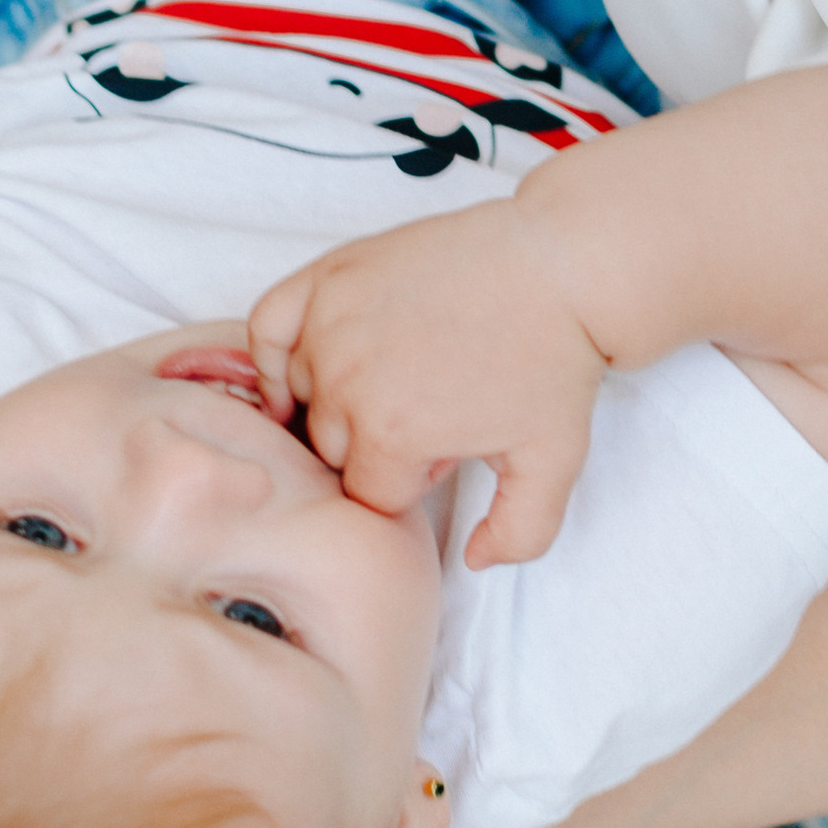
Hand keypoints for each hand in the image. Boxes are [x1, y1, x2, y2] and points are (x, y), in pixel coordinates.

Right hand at [248, 201, 606, 566]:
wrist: (559, 266)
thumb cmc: (554, 359)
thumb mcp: (553, 463)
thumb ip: (520, 534)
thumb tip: (472, 560)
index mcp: (394, 435)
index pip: (369, 495)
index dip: (411, 482)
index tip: (445, 452)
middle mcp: (349, 381)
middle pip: (333, 448)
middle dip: (378, 444)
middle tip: (430, 410)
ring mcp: (333, 321)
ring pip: (301, 392)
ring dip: (334, 396)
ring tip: (392, 378)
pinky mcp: (330, 275)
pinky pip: (268, 325)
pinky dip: (276, 350)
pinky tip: (309, 360)